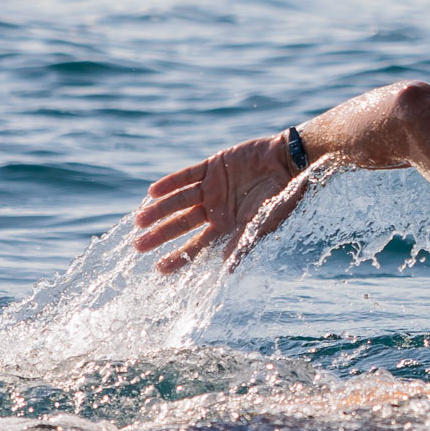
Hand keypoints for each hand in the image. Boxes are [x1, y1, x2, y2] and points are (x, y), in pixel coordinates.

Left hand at [133, 136, 302, 273]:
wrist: (290, 161)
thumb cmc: (283, 196)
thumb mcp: (264, 222)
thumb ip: (244, 242)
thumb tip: (227, 269)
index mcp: (227, 226)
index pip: (198, 246)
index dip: (179, 257)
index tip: (159, 269)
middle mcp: (216, 208)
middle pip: (182, 224)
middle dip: (160, 235)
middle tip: (139, 246)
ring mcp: (212, 187)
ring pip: (179, 201)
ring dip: (159, 210)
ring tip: (140, 221)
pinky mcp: (213, 166)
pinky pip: (186, 175)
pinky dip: (170, 183)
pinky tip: (152, 192)